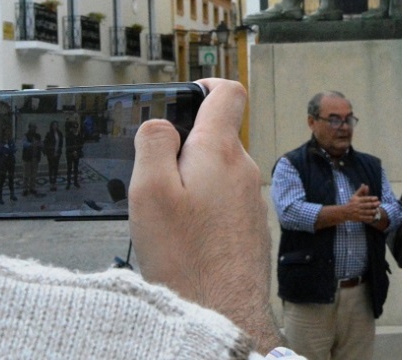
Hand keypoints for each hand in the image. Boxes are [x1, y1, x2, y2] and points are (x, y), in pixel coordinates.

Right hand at [129, 79, 280, 353]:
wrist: (223, 316)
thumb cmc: (186, 258)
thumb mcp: (150, 191)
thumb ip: (154, 144)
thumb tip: (162, 124)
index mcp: (220, 151)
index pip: (228, 93)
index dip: (206, 84)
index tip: (185, 94)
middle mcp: (244, 170)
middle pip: (215, 138)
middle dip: (183, 150)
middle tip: (154, 182)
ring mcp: (250, 201)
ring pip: (217, 173)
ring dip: (191, 184)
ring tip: (167, 220)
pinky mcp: (250, 229)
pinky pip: (223, 203)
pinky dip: (202, 211)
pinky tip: (184, 240)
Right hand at [345, 184, 380, 223]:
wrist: (344, 212)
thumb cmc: (351, 203)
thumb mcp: (355, 196)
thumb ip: (360, 191)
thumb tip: (365, 184)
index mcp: (357, 200)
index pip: (365, 199)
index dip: (371, 198)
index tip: (376, 198)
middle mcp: (357, 206)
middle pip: (366, 205)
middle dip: (373, 204)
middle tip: (379, 203)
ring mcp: (357, 212)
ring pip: (366, 212)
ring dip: (372, 211)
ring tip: (377, 210)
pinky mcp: (357, 218)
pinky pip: (364, 218)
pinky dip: (368, 218)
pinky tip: (373, 217)